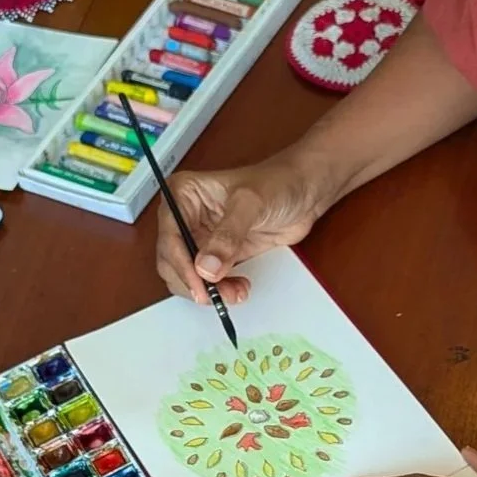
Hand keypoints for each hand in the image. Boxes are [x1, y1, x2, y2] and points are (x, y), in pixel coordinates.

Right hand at [154, 156, 332, 304]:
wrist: (306, 191)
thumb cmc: (279, 182)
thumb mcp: (251, 203)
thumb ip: (228, 235)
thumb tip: (206, 267)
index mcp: (183, 194)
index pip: (170, 235)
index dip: (181, 263)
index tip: (199, 283)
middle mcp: (186, 216)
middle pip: (172, 259)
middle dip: (193, 280)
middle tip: (216, 294)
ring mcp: (202, 237)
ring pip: (188, 274)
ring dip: (206, 289)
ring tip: (234, 291)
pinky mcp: (219, 254)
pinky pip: (208, 280)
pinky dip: (218, 289)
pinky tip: (237, 288)